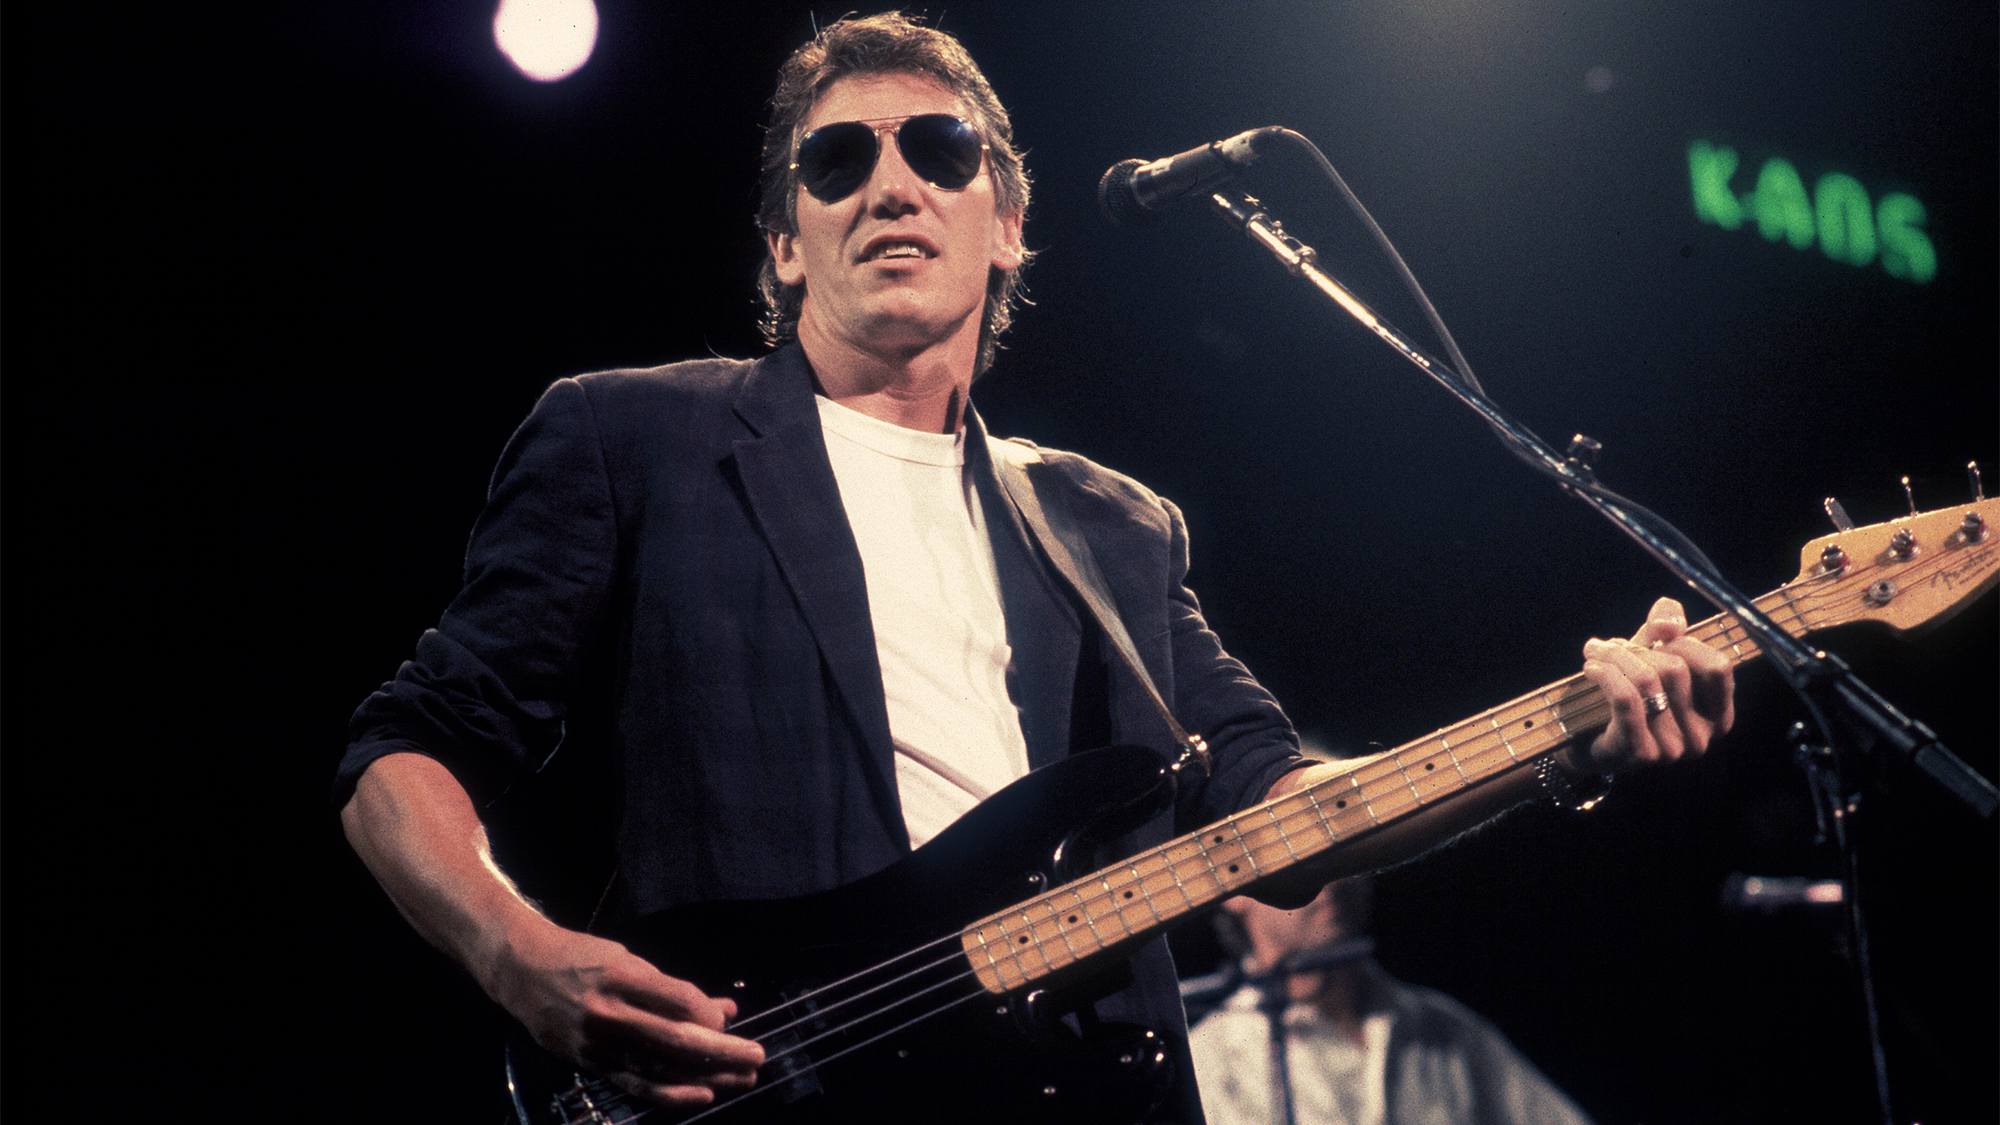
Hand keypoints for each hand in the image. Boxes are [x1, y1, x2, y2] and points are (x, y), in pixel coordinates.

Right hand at [482, 918, 765, 1107]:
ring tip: (742, 1079)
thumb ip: (673, 988)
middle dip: (722, 1050)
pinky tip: (702, 1095)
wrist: (522, 971)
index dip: (709, 1014)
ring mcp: (598, 1042)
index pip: (677, 1000)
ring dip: (707, 1076)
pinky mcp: (591, 1063)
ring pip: (661, 1066)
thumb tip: (723, 1009)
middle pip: (675, 1038)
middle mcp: (609, 1012)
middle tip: (756, 1056)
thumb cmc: (581, 958)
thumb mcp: (627, 959)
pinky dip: (672, 1093)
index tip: (729, 1020)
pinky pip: (637, 1084)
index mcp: (620, 976)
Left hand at [1568, 596, 1734, 772]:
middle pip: (1676, 669)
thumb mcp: (1652, 658)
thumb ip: (1667, 631)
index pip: (1717, 668)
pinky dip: (1605, 674)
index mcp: (1718, 716)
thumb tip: (1667, 622)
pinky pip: (1625, 699)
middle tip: (1610, 646)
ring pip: (1647, 680)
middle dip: (1639, 648)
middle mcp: (1701, 738)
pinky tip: (1591, 668)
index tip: (1655, 637)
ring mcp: (1672, 750)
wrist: (1586, 745)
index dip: (1685, 643)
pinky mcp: (1639, 753)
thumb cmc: (1627, 698)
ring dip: (1615, 657)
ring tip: (1595, 653)